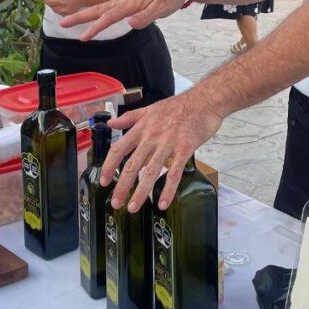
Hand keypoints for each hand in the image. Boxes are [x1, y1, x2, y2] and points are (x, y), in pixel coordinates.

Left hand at [42, 0, 89, 15]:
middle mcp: (63, 9)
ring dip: (55, 5)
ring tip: (63, 0)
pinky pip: (58, 12)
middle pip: (50, 6)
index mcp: (61, 1)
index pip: (47, 1)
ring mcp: (65, 14)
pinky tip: (65, 4)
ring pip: (54, 10)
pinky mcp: (67, 16)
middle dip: (52, 1)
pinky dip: (59, 8)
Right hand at [59, 0, 193, 39]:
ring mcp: (125, 0)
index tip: (82, 37)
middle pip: (98, 10)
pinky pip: (108, 7)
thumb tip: (130, 24)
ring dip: (85, 14)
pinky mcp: (129, 0)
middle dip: (79, 17)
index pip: (108, 17)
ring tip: (70, 19)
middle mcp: (124, 0)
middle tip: (62, 23)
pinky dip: (97, 11)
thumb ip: (146, 16)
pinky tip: (94, 16)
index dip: (95, 28)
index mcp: (130, 3)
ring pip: (101, 7)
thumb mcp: (162, 8)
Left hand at [101, 91, 223, 211]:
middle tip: (116, 202)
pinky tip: (163, 203)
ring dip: (140, 192)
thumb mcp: (150, 108)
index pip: (119, 149)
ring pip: (150, 172)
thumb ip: (129, 118)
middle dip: (122, 186)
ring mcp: (168, 144)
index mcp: (142, 128)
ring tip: (133, 207)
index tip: (104, 181)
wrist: (204, 101)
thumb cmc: (178, 105)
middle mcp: (152, 137)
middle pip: (132, 165)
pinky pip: (174, 173)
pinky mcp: (185, 149)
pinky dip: (168, 190)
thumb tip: (112, 123)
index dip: (109, 166)